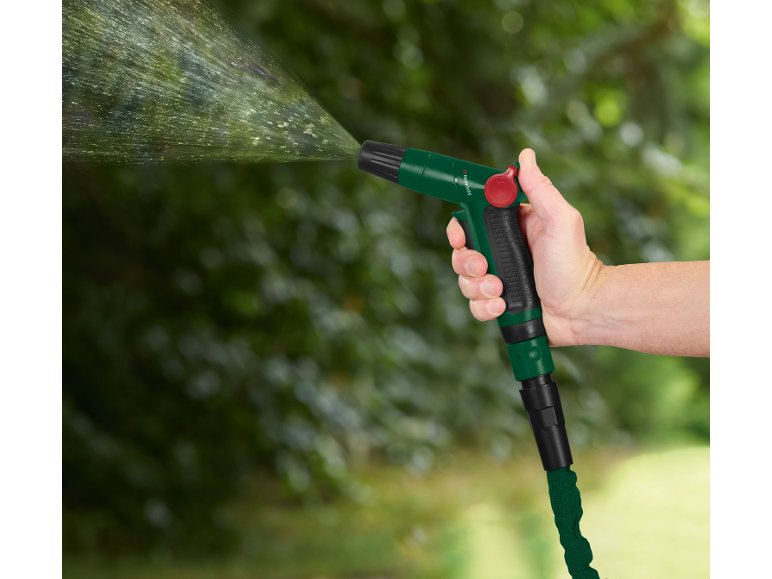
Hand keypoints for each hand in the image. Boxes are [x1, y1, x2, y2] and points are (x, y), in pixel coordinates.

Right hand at [447, 149, 602, 346]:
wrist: (583, 310)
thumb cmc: (576, 264)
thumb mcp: (561, 220)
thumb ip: (540, 189)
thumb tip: (526, 155)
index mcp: (512, 228)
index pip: (472, 221)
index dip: (460, 229)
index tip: (461, 236)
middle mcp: (502, 252)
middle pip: (462, 252)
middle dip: (466, 262)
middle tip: (484, 268)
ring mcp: (499, 278)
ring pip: (465, 281)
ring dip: (477, 288)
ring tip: (499, 292)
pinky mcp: (499, 304)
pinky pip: (475, 306)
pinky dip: (484, 308)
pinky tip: (502, 307)